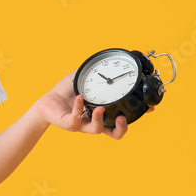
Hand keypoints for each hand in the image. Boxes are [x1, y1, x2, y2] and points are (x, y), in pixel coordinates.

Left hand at [34, 71, 152, 139]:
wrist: (47, 102)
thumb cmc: (66, 92)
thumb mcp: (82, 79)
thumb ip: (94, 72)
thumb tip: (107, 62)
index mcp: (102, 112)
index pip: (123, 117)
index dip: (136, 115)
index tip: (148, 108)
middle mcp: (94, 121)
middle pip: (115, 132)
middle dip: (122, 128)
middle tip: (122, 118)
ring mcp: (83, 124)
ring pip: (97, 129)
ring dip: (99, 119)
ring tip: (99, 108)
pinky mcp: (70, 124)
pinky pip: (76, 119)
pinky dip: (79, 107)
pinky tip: (79, 97)